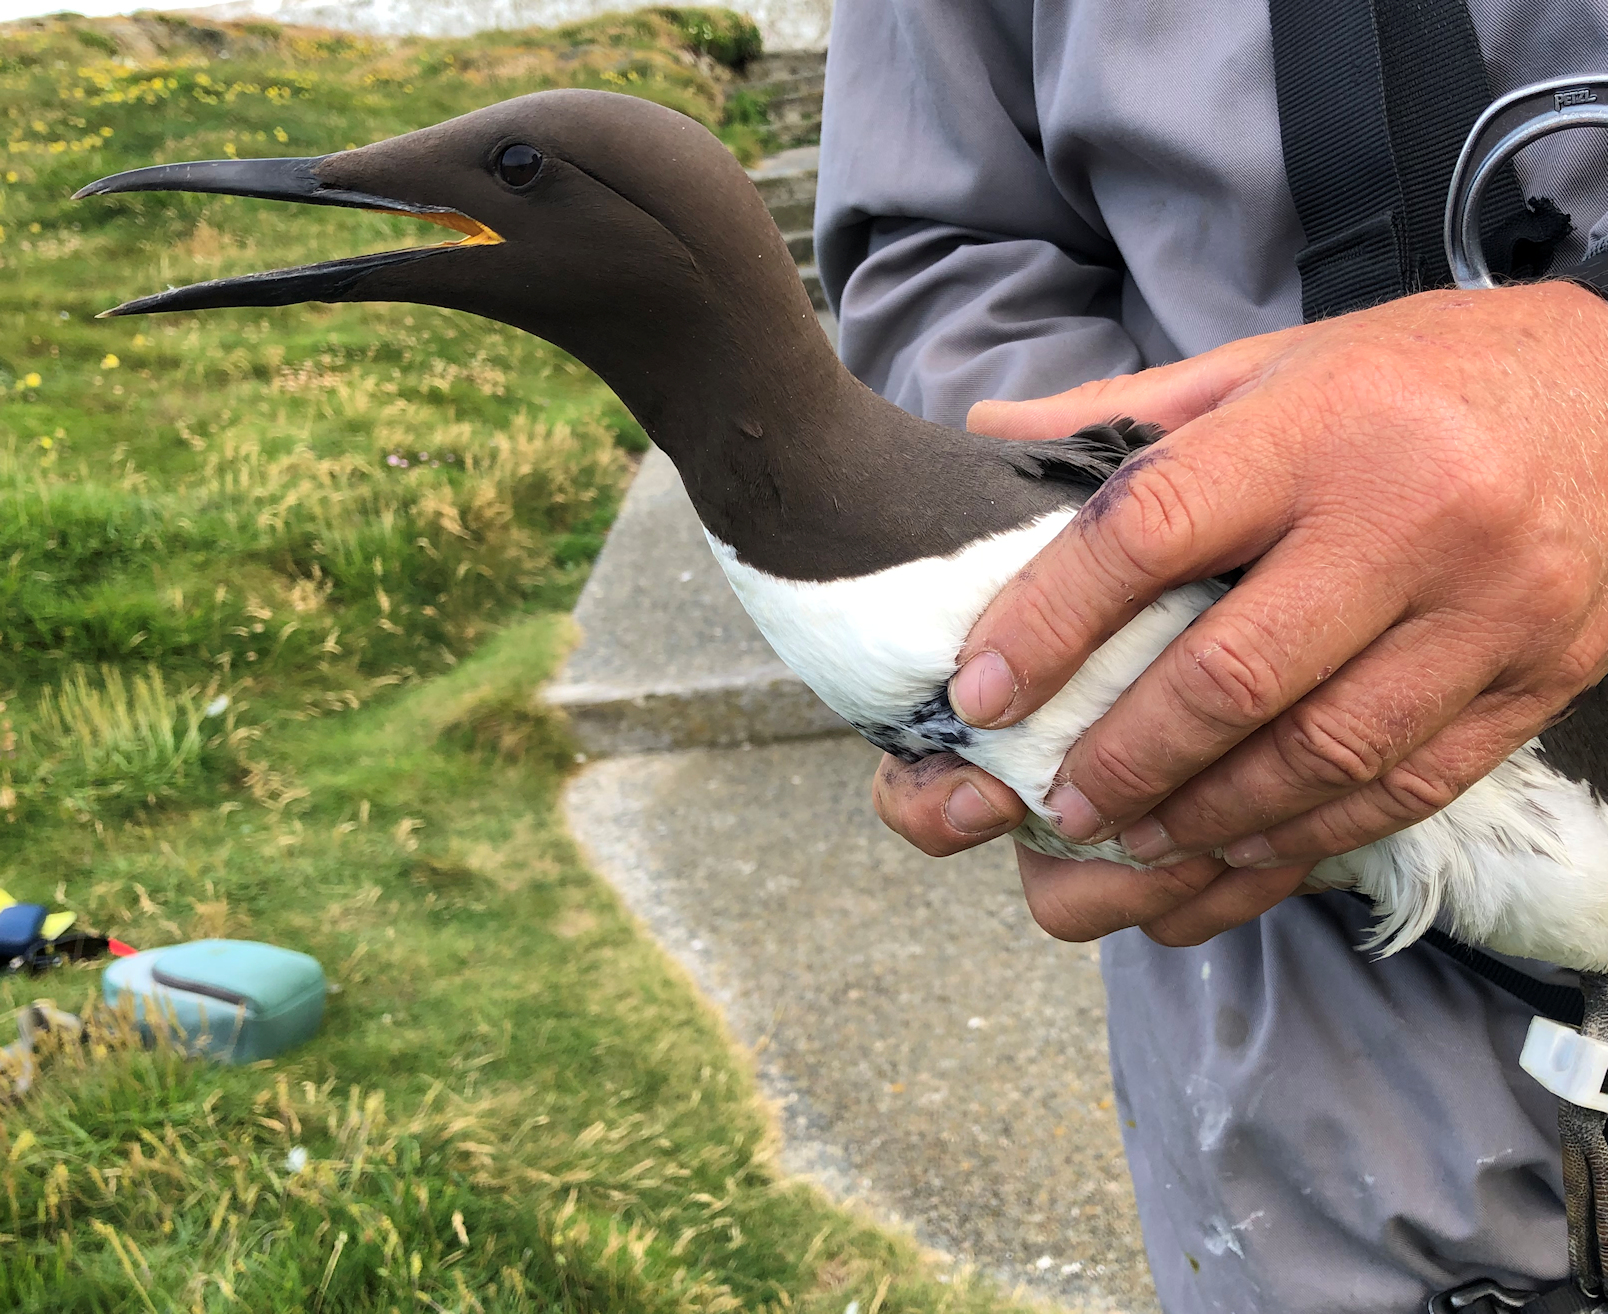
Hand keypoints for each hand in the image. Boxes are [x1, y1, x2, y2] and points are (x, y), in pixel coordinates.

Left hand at [875, 282, 1607, 945]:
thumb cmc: (1425, 374)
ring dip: (1208, 816)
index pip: (1149, 533)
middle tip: (1053, 801)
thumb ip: (1133, 413)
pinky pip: (1408, 784)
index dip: (1047, 623)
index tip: (981, 692)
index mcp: (1320, 426)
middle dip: (1124, 757)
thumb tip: (990, 440)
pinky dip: (1310, 828)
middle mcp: (1412, 520)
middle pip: (1233, 675)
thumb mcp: (1275, 361)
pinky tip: (1242, 842)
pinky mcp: (1535, 679)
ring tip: (1134, 837)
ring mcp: (1488, 611)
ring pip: (1322, 755)